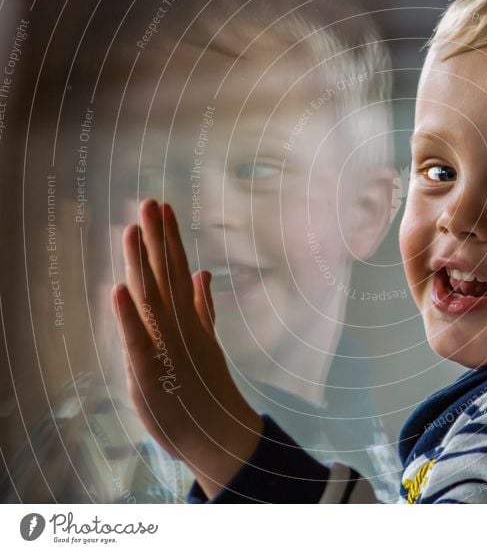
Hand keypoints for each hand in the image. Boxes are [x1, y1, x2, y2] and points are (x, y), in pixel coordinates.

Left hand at [111, 199, 262, 498]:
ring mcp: (166, 347)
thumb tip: (205, 274)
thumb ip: (203, 308)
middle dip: (157, 238)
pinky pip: (137, 340)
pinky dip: (127, 316)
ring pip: (151, 298)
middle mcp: (178, 326)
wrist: (217, 434)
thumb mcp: (204, 342)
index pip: (179, 270)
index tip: (164, 207)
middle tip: (150, 202)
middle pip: (166, 275)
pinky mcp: (149, 372)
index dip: (170, 238)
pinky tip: (118, 290)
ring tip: (133, 229)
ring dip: (142, 264)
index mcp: (189, 318)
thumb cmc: (205, 391)